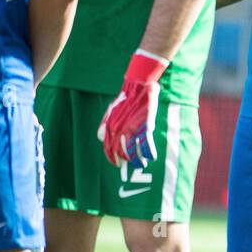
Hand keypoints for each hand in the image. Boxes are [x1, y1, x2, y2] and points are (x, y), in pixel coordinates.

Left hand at [98, 51, 165, 167]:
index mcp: (110, 126)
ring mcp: (132, 128)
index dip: (112, 158)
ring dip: (138, 160)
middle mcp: (119, 129)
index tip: (118, 164)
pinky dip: (149, 152)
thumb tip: (100, 138)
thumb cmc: (125, 98)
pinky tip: (152, 157)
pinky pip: (146, 143)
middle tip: (132, 165)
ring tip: (143, 164)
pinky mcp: (145, 125)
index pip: (108, 147)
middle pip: (120, 151)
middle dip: (126, 161)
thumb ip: (104, 125)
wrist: (137, 85)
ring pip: (133, 150)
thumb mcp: (110, 111)